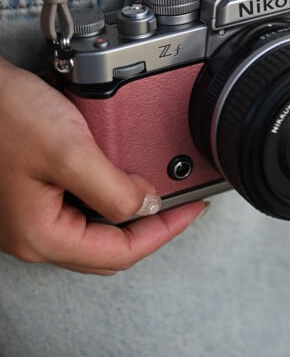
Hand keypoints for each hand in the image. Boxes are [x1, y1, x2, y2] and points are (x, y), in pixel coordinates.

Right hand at [0, 57, 205, 274]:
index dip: (164, 232)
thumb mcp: (68, 151)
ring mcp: (31, 212)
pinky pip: (81, 200)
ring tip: (157, 182)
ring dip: (129, 205)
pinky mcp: (32, 189)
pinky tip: (121, 166)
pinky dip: (109, 188)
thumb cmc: (5, 115)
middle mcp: (35, 232)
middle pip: (109, 245)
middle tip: (180, 199)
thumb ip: (113, 188)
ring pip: (96, 223)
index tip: (192, 209)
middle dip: (150, 224)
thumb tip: (147, 205)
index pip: (120, 253)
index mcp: (43, 235)